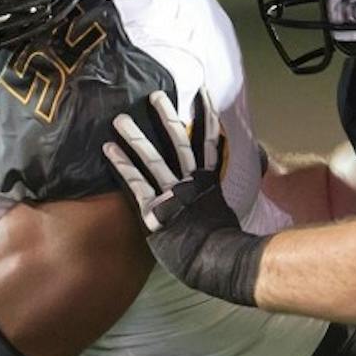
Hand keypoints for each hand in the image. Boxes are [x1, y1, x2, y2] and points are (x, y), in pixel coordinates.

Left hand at [103, 90, 265, 306]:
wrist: (215, 263)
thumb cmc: (220, 244)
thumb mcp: (224, 212)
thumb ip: (219, 193)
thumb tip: (247, 181)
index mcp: (207, 181)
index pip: (208, 142)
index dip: (206, 116)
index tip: (202, 92)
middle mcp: (190, 182)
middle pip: (178, 141)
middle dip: (166, 116)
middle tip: (155, 95)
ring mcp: (171, 195)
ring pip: (153, 158)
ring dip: (135, 136)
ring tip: (120, 118)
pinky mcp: (153, 210)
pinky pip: (136, 182)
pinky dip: (122, 165)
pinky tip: (108, 149)